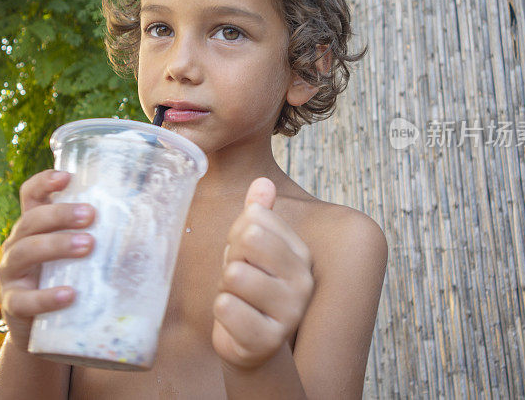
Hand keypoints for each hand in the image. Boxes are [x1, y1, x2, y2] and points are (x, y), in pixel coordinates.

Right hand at [0, 170, 94, 347]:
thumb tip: (161, 222)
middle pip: (31, 220)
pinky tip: (70, 295)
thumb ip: (109, 239)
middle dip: (61, 214)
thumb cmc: (75, 282)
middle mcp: (18, 245)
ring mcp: (12, 275)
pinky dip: (47, 297)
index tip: (67, 176)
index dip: (44, 182)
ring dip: (57, 245)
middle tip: (92, 215)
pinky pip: (25, 300)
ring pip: (25, 252)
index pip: (31, 195)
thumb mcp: (86, 257)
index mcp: (35, 227)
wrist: (52, 334)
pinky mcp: (13, 306)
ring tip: (88, 246)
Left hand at [212, 177, 314, 369]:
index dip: (237, 235)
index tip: (245, 257)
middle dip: (231, 258)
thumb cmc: (250, 289)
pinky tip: (235, 320)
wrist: (251, 345)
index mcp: (301, 253)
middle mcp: (303, 281)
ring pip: (234, 274)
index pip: (254, 217)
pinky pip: (226, 307)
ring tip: (238, 300)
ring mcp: (290, 312)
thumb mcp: (252, 248)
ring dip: (225, 288)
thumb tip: (263, 181)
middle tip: (238, 280)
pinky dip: (221, 310)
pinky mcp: (268, 340)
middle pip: (248, 239)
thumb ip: (259, 213)